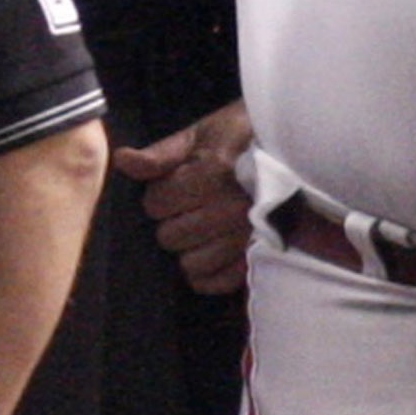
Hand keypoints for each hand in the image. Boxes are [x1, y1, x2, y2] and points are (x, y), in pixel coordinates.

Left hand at [112, 100, 254, 294]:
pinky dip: (207, 271)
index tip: (175, 185)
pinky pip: (217, 281)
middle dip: (172, 220)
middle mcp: (230, 210)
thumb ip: (160, 153)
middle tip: (189, 205)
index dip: (159, 194)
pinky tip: (209, 250)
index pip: (156, 204)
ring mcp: (246, 237)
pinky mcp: (257, 255)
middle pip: (170, 236)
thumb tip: (122, 161)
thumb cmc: (241, 136)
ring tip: (201, 226)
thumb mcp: (200, 133)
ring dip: (189, 246)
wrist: (292, 147)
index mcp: (212, 174)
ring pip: (190, 263)